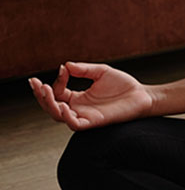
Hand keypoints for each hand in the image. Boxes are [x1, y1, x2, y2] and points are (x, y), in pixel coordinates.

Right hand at [28, 62, 154, 130]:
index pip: (58, 93)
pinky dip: (66, 117)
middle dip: (41, 96)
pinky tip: (63, 105)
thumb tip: (65, 65)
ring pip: (59, 116)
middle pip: (52, 107)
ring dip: (50, 105)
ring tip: (45, 91)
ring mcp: (85, 116)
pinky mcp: (94, 122)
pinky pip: (75, 124)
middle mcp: (79, 109)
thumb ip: (83, 70)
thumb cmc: (123, 85)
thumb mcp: (101, 72)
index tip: (63, 69)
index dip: (56, 82)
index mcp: (79, 98)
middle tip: (36, 84)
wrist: (142, 95)